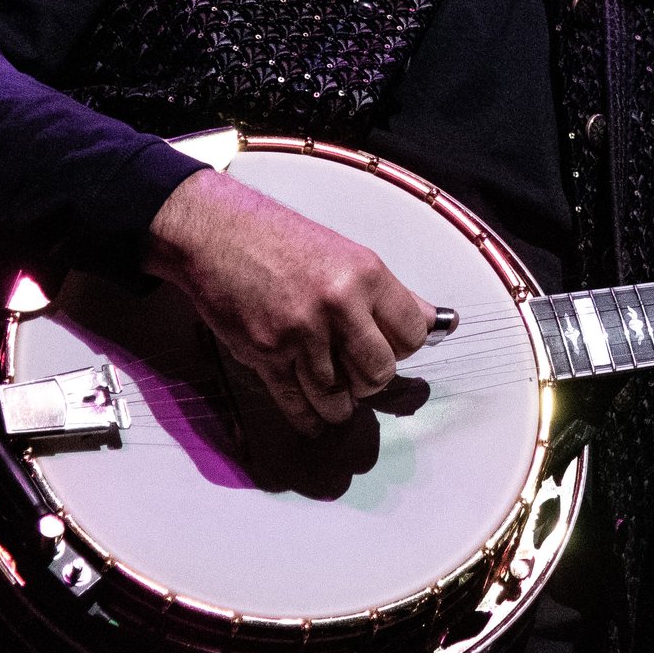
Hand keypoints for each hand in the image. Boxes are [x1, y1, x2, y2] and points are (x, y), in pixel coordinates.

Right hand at [143, 167, 434, 435]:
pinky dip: (308, 417)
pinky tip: (314, 419)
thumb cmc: (281, 239)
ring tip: (339, 400)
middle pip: (379, 372)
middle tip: (361, 374)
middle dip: (372, 381)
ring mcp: (300, 333)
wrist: (217, 233)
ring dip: (340, 405)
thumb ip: (390, 294)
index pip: (412, 335)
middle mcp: (337, 305)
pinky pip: (296, 402)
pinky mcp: (266, 354)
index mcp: (366, 275)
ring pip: (339, 397)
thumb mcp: (346, 254)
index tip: (393, 348)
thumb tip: (436, 322)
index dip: (404, 348)